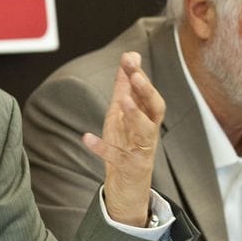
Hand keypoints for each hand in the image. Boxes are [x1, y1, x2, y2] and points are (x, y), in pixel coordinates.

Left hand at [82, 52, 165, 226]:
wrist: (127, 184)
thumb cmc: (126, 143)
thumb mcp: (122, 112)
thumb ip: (125, 86)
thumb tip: (130, 56)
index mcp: (147, 118)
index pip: (148, 94)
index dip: (140, 76)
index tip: (130, 58)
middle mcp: (148, 132)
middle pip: (154, 109)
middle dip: (146, 91)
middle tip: (136, 76)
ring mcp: (140, 150)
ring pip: (144, 132)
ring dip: (134, 115)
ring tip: (123, 101)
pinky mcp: (128, 167)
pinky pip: (115, 156)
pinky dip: (101, 148)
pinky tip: (86, 138)